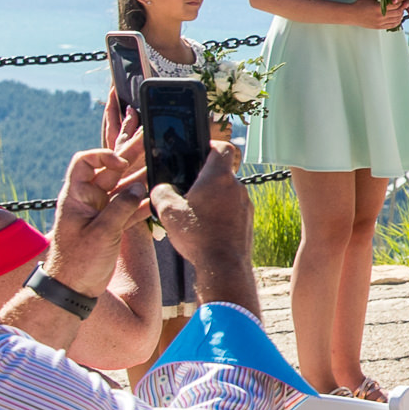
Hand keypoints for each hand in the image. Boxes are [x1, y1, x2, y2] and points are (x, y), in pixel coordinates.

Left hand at [46, 139, 151, 295]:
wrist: (72, 290)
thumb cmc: (78, 262)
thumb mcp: (101, 232)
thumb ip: (121, 207)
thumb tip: (140, 188)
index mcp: (76, 196)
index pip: (85, 162)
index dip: (103, 156)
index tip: (121, 162)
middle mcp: (89, 200)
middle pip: (111, 171)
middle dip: (131, 157)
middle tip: (152, 142)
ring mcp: (102, 212)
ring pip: (125, 188)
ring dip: (143, 178)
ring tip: (163, 163)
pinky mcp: (113, 225)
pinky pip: (131, 207)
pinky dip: (144, 202)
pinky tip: (159, 196)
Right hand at [151, 145, 257, 311]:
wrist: (223, 265)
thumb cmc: (197, 235)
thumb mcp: (168, 211)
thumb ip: (161, 192)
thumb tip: (161, 187)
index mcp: (218, 177)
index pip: (222, 147)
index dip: (211, 144)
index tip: (200, 149)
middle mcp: (237, 186)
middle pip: (222, 172)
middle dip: (205, 177)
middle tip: (187, 187)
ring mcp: (246, 203)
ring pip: (227, 192)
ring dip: (213, 196)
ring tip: (194, 211)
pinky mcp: (248, 219)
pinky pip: (233, 208)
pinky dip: (220, 211)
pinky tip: (206, 225)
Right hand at [354, 0, 408, 29]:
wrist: (351, 15)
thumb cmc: (359, 5)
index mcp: (378, 7)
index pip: (395, 4)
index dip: (400, 1)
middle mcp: (380, 16)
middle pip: (398, 12)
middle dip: (401, 7)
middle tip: (402, 4)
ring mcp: (380, 23)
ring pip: (397, 19)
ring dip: (400, 14)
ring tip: (400, 10)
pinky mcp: (379, 27)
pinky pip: (392, 25)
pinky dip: (397, 21)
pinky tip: (397, 17)